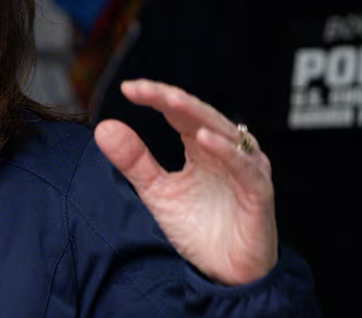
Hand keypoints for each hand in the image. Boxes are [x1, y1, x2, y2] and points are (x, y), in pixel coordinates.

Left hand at [94, 79, 277, 285]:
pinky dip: (226, 152)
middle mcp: (225, 151)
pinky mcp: (258, 193)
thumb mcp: (157, 192)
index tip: (128, 88)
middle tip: (143, 88)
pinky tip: (203, 140)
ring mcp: (245, 169)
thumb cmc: (198, 228)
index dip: (156, 97)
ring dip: (197, 116)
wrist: (225, 273)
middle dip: (171, 98)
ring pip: (223, 133)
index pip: (178, 112)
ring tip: (171, 101)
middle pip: (199, 114)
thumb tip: (103, 127)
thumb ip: (134, 161)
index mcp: (201, 146)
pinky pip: (244, 168)